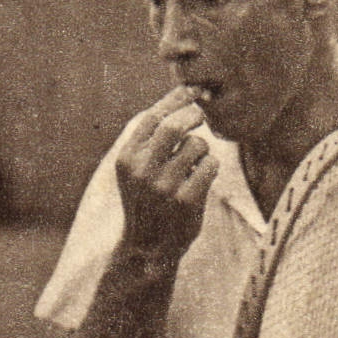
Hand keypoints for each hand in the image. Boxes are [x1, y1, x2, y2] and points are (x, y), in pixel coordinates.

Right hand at [115, 85, 217, 269]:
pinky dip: (211, 167)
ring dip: (203, 149)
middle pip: (174, 127)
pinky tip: (201, 179)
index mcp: (126, 159)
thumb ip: (153, 133)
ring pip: (197, 145)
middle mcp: (141, 172)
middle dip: (193, 116)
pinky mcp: (186, 200)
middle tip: (202, 116)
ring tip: (195, 163)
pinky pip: (210, 165)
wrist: (149, 245)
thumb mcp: (137, 166)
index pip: (152, 117)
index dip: (176, 100)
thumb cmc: (148, 196)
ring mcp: (164, 187)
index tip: (193, 91)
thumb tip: (185, 91)